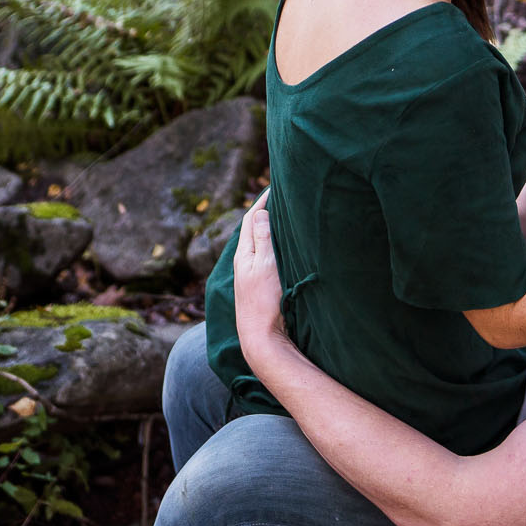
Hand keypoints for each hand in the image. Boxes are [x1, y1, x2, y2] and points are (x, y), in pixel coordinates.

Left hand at [232, 196, 291, 359]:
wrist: (262, 339)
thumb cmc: (265, 302)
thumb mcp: (265, 265)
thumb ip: (262, 239)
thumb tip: (259, 213)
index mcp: (244, 254)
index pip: (250, 219)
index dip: (261, 201)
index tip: (273, 186)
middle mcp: (244, 263)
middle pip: (252, 230)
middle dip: (264, 212)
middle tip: (279, 197)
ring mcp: (251, 277)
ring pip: (258, 245)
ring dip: (268, 230)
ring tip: (282, 218)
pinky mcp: (259, 288)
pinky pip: (265, 259)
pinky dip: (272, 247)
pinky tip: (281, 251)